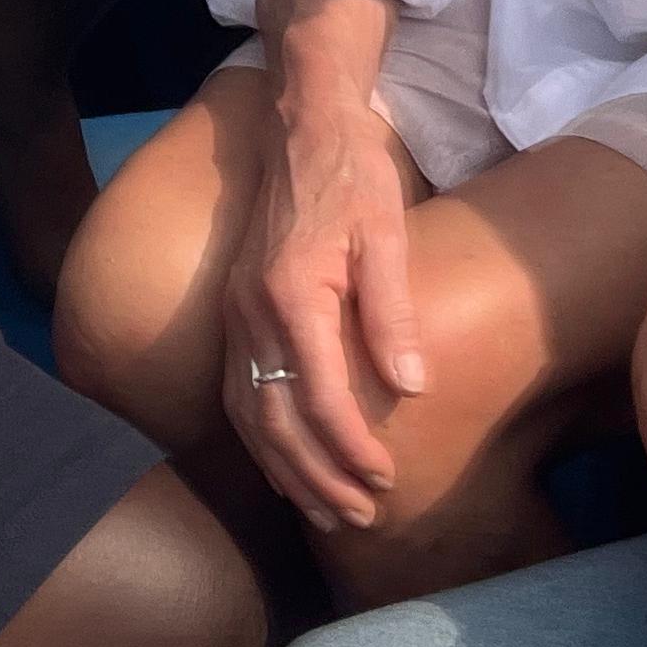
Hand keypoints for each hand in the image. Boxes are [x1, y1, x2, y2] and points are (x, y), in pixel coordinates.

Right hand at [219, 99, 426, 528]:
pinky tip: (284, 465)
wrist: (303, 127)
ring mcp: (236, 313)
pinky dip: (259, 439)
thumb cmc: (353, 177)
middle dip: (317, 478)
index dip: (351, 448)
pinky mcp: (235, 311)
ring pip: (249, 414)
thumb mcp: (385, 234)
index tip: (385, 482)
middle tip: (360, 519)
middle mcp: (252, 312)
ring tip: (325, 511)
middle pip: (276, 420)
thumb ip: (394, 311)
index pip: (318, 397)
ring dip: (286, 470)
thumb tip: (411, 387)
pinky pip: (238, 391)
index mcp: (291, 294)